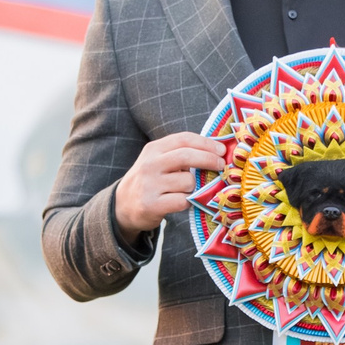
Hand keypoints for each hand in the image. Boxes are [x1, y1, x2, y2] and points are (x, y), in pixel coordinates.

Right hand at [111, 133, 226, 235]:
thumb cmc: (150, 181)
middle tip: (221, 165)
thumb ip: (180, 153)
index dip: (206, 143)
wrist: (123, 205)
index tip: (221, 150)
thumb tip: (215, 151)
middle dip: (209, 160)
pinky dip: (188, 202)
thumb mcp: (158, 161)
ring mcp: (149, 185)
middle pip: (187, 156)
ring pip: (188, 182)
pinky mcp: (151, 205)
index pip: (183, 139)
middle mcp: (149, 165)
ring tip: (186, 190)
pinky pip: (183, 201)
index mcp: (153, 149)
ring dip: (195, 187)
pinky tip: (181, 201)